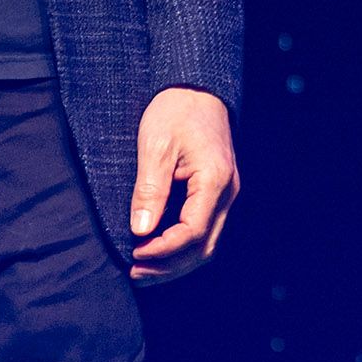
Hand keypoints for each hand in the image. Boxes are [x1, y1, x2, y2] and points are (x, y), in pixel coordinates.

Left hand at [128, 87, 238, 285]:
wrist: (196, 88)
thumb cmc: (176, 111)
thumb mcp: (156, 147)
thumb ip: (150, 190)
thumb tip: (140, 231)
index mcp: (215, 181)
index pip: (192, 232)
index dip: (162, 250)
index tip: (133, 253)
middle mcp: (227, 192)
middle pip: (204, 247)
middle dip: (169, 266)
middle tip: (134, 272)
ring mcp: (225, 193)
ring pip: (206, 243)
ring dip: (175, 261)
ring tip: (142, 268)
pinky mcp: (216, 192)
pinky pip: (203, 229)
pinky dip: (180, 246)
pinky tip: (156, 247)